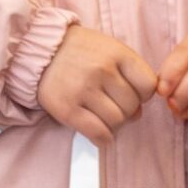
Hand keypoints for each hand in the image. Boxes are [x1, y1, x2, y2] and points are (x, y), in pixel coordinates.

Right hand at [38, 25, 157, 146]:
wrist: (39, 50)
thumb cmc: (80, 52)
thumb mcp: (109, 49)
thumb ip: (129, 74)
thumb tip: (139, 113)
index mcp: (117, 53)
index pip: (148, 85)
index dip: (143, 95)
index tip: (132, 94)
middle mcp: (102, 70)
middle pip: (132, 106)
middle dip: (128, 112)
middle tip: (114, 107)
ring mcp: (84, 90)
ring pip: (117, 121)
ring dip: (114, 125)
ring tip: (103, 117)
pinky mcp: (68, 109)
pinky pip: (98, 133)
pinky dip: (103, 138)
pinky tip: (99, 133)